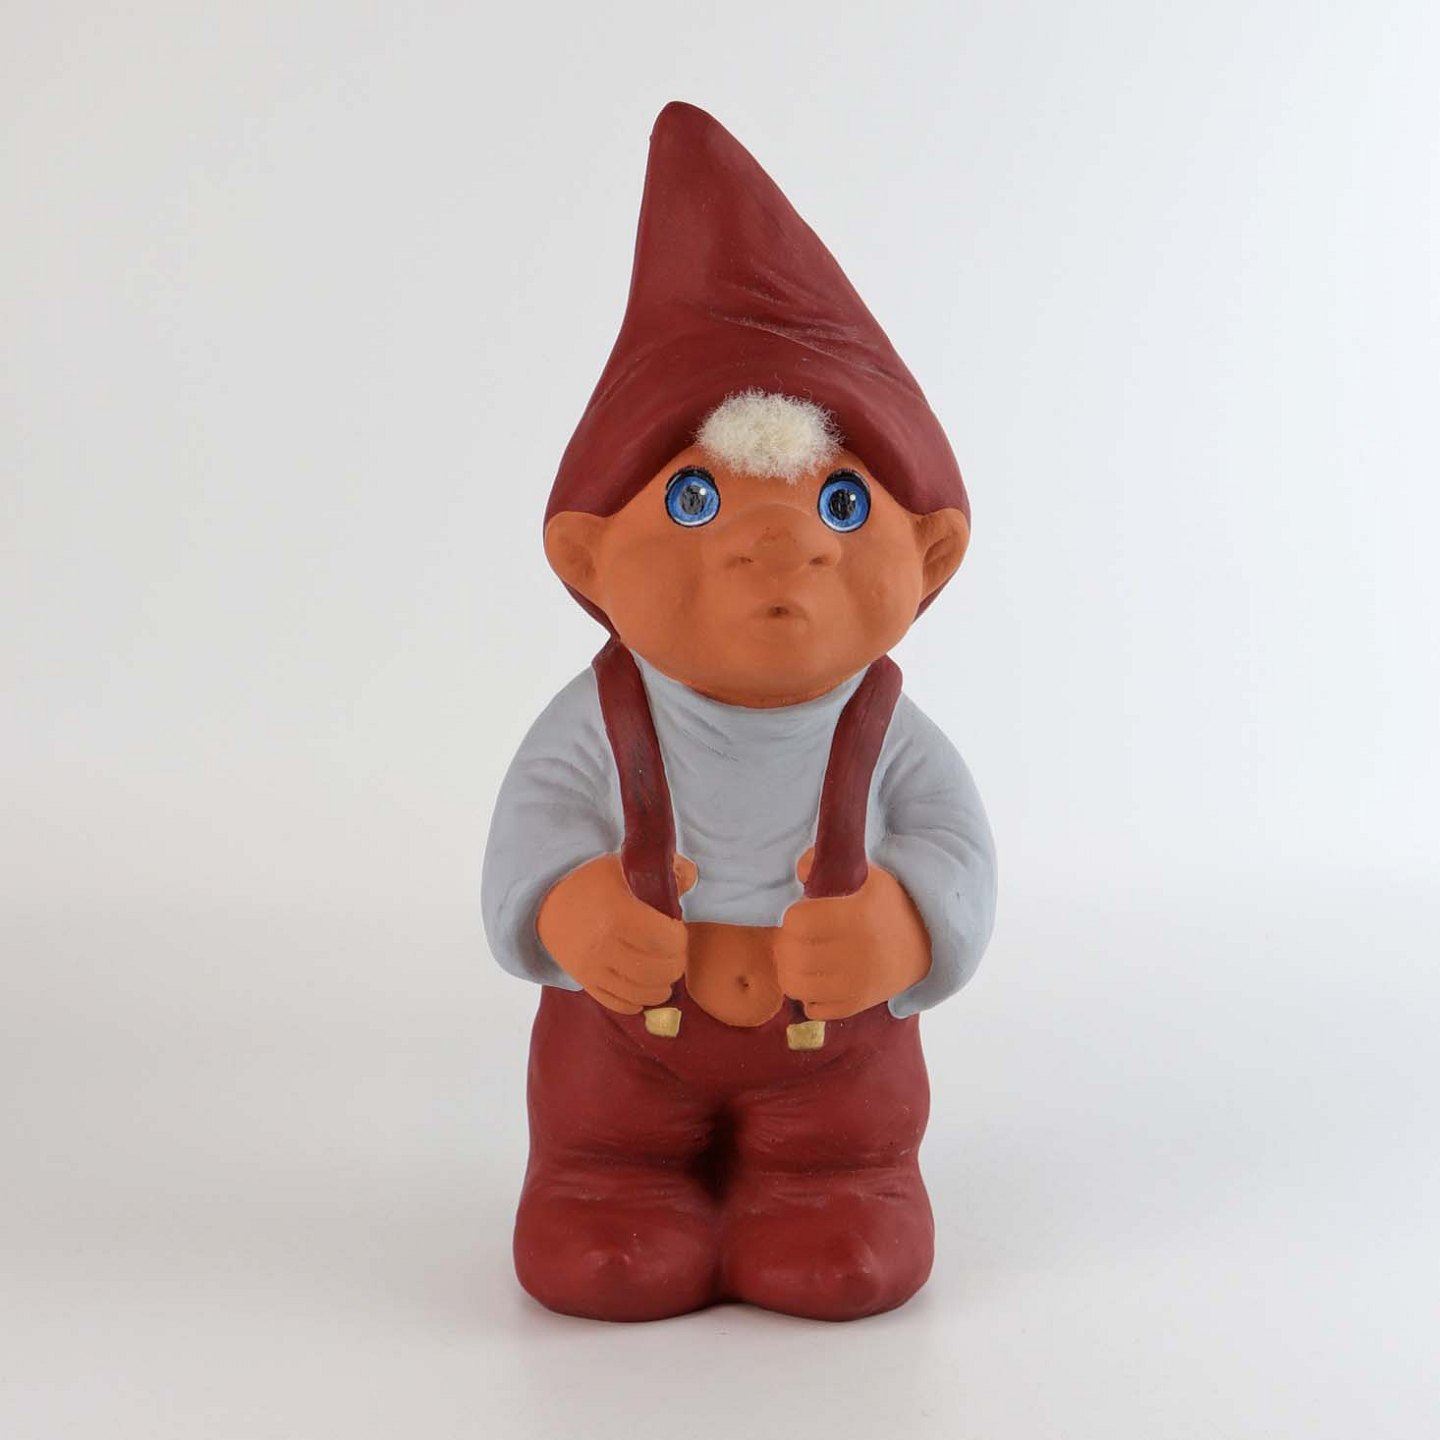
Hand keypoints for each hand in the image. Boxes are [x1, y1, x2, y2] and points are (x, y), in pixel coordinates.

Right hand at [537, 853, 697, 1014]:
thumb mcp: (625, 865)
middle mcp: (605, 947)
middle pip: (658, 970)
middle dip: (675, 962)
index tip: (676, 928)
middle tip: (674, 951)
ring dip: (661, 985)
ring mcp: (593, 969)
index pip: (666, 940)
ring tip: (664, 971)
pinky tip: (644, 988)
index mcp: (618, 916)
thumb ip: (664, 871)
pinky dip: (638, 1001)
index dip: (679, 937)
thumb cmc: (591, 880)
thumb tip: (692, 877)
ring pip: (642, 993)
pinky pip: (618, 1003)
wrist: (546, 898)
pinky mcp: (584, 981)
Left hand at [774, 848, 931, 1020]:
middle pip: (792, 954)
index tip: (802, 913)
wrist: (924, 942)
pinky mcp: (858, 1004)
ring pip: (796, 985)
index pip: (798, 921)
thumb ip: (828, 864)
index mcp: (857, 917)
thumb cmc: (886, 905)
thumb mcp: (865, 875)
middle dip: (786, 942)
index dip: (793, 916)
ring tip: (798, 957)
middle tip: (795, 936)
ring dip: (790, 969)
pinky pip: (813, 1009)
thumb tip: (801, 871)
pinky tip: (816, 980)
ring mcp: (857, 983)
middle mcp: (857, 953)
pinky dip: (807, 996)